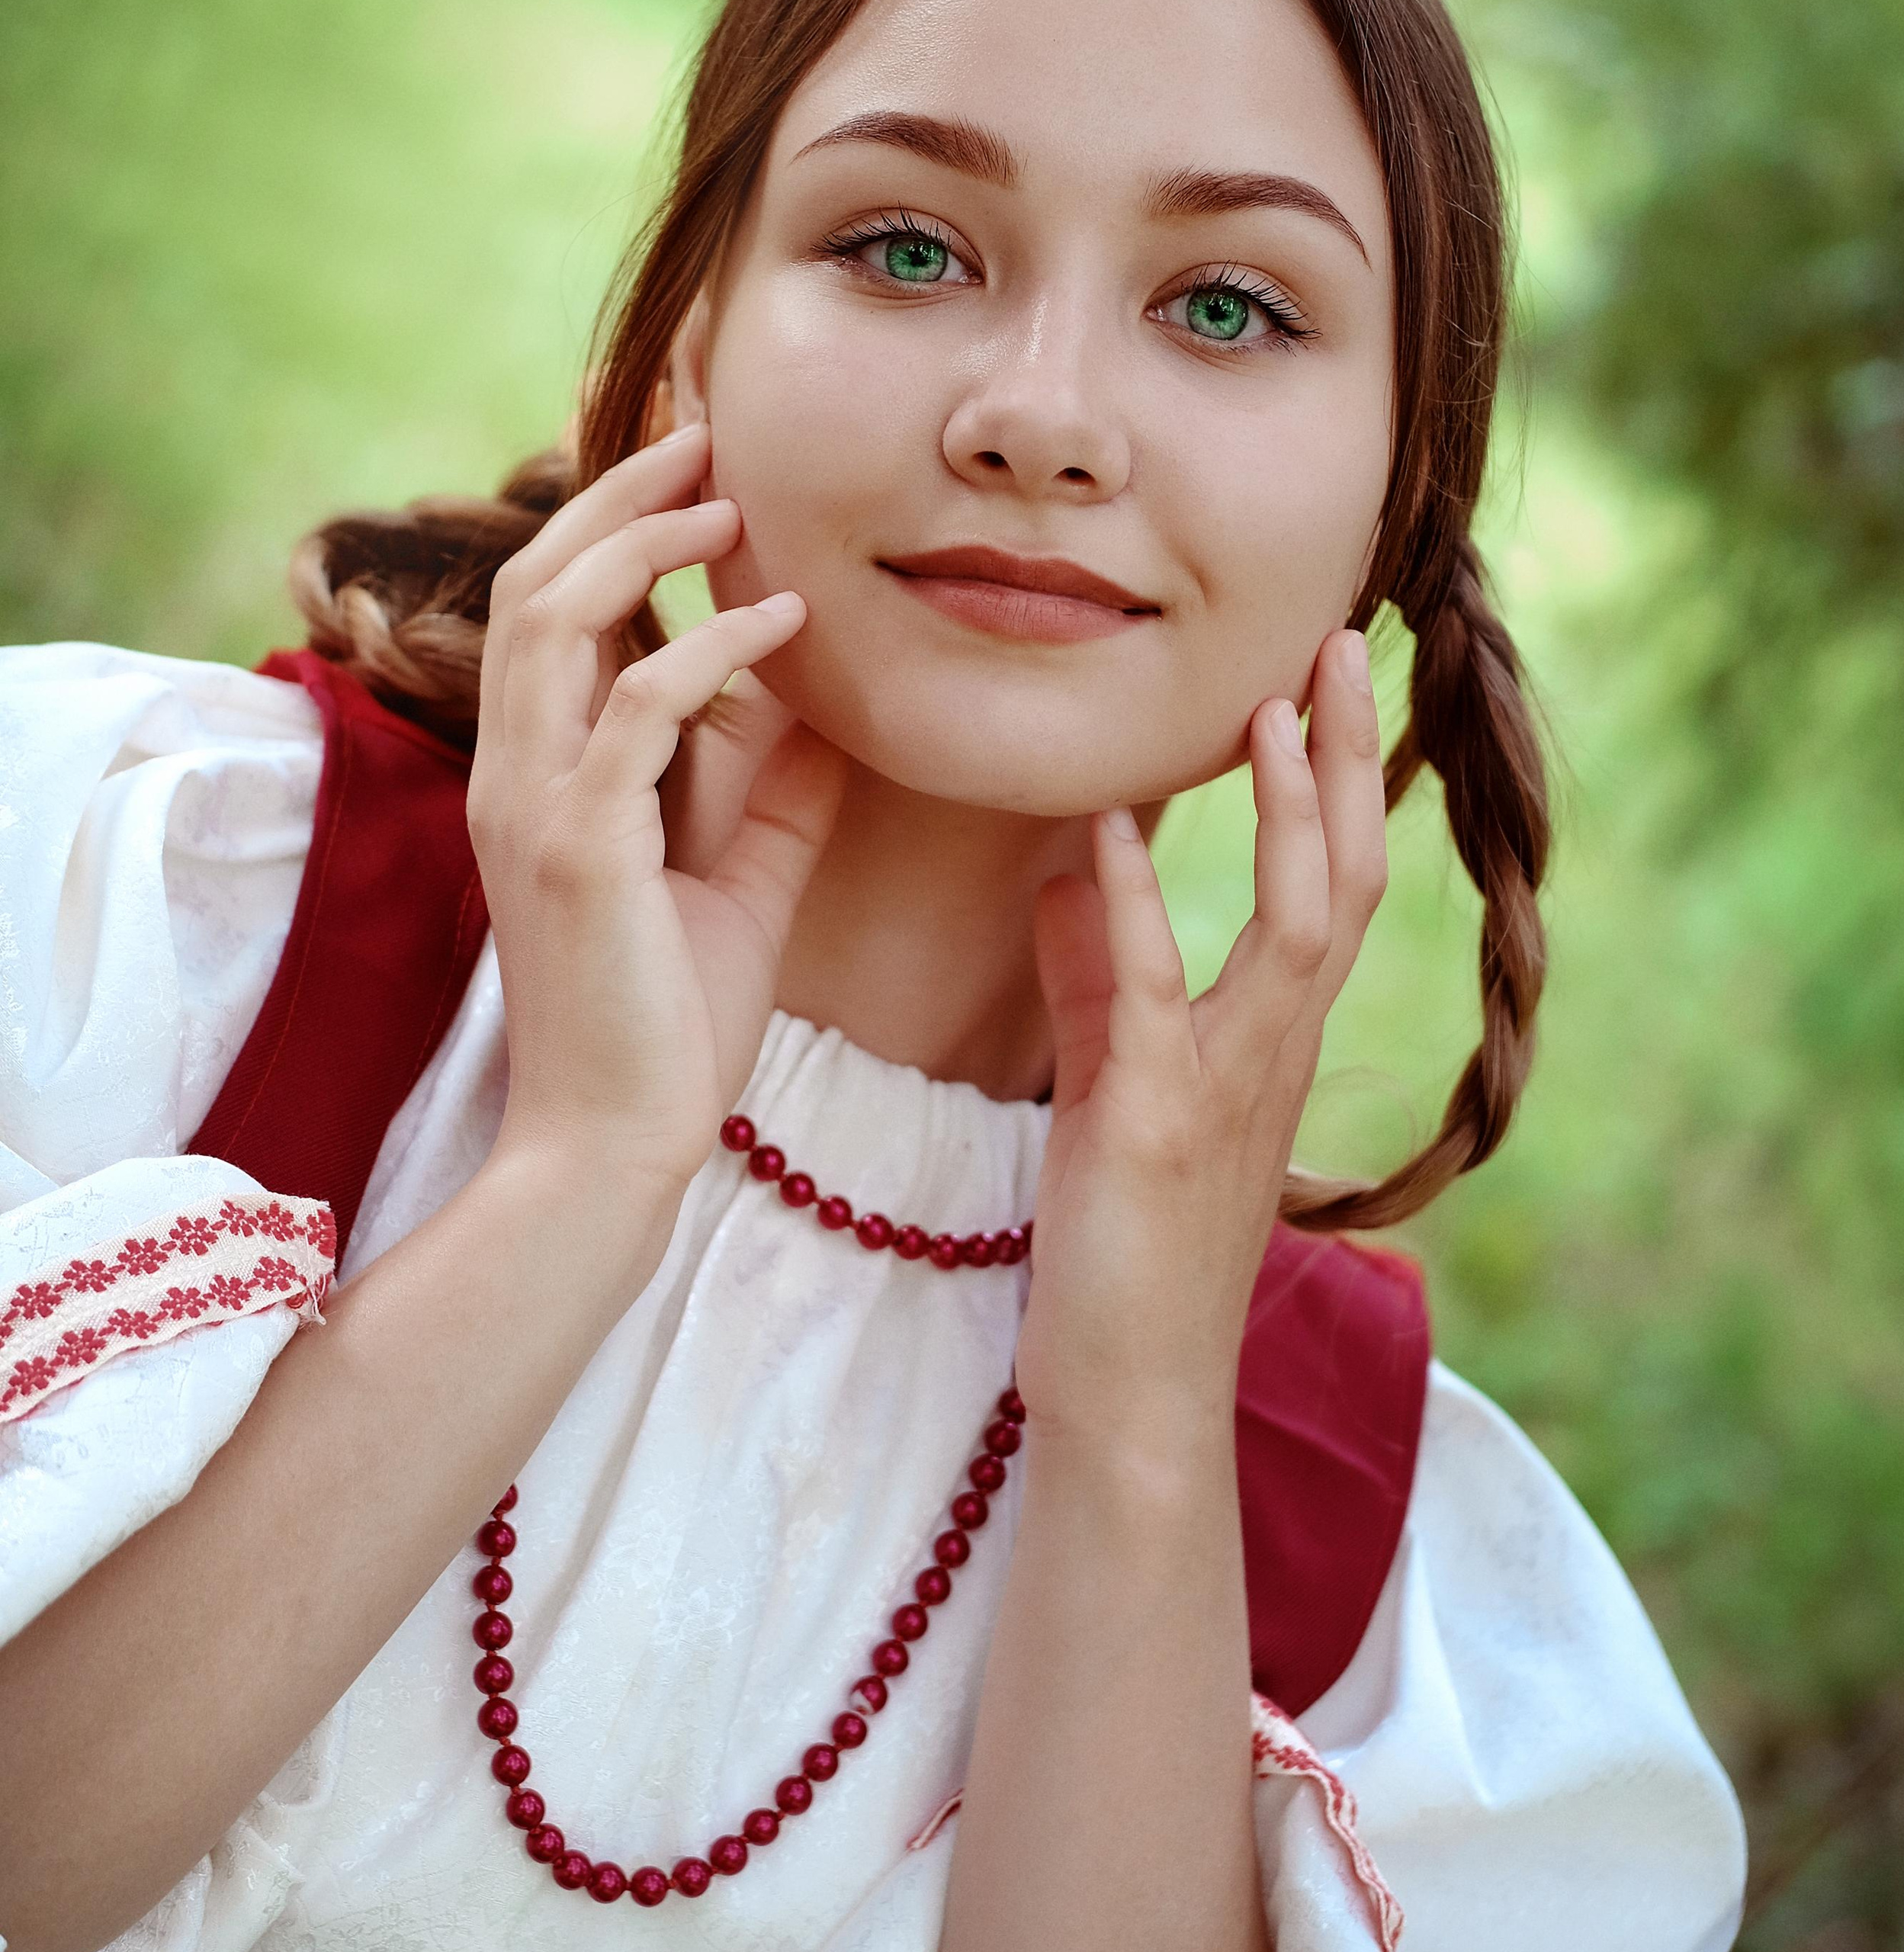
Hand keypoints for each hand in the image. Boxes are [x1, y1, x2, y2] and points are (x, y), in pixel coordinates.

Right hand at [468, 421, 847, 1198]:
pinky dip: (710, 650)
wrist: (621, 1141)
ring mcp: (534, 806)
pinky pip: (636, 707)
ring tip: (733, 499)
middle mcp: (514, 775)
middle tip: (704, 437)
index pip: (549, 615)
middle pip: (535, 583)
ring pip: (556, 617)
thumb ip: (769, 790)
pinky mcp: (578, 847)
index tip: (691, 471)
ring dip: (643, 542)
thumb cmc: (670, 1019)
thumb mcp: (737, 880)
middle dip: (615, 498)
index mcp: (540, 778)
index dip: (607, 528)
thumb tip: (827, 708)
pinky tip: (785, 621)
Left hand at [1017, 627, 1386, 1448]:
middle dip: (1348, 765)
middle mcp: (1277, 1052)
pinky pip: (1156, 995)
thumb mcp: (1118, 1085)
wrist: (1133, 1392)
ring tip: (1272, 706)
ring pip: (1299, 926)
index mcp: (1274, 1042)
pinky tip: (1102, 829)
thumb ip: (1099, 977)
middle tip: (1337, 647)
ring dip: (1291, 812)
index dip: (1341, 784)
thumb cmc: (1129, 1245)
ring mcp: (1231, 1087)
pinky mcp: (1160, 1123)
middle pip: (1349, 881)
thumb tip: (1072, 872)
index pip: (1336, 887)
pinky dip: (1133, 907)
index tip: (1325, 685)